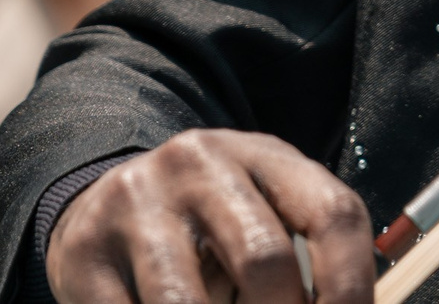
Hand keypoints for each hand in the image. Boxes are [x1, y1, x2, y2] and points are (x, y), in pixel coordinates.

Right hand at [47, 131, 372, 303]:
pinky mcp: (86, 252)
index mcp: (264, 155)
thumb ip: (303, 260)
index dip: (352, 283)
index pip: (333, 213)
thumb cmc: (211, 222)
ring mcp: (138, 204)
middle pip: (264, 259)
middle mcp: (201, 165)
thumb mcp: (262, 212)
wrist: (104, 199)